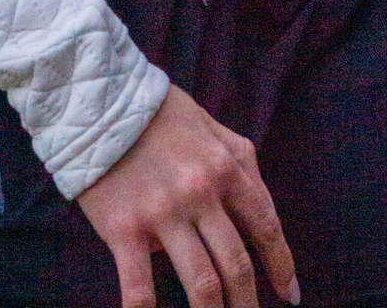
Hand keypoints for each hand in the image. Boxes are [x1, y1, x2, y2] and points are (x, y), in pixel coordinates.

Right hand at [73, 82, 300, 307]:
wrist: (97, 99)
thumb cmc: (158, 113)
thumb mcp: (210, 125)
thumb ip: (240, 161)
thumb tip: (262, 207)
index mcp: (224, 166)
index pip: (265, 225)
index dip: (281, 265)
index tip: (289, 295)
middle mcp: (200, 193)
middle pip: (236, 264)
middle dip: (248, 303)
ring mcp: (162, 214)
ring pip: (201, 283)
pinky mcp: (124, 230)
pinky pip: (141, 288)